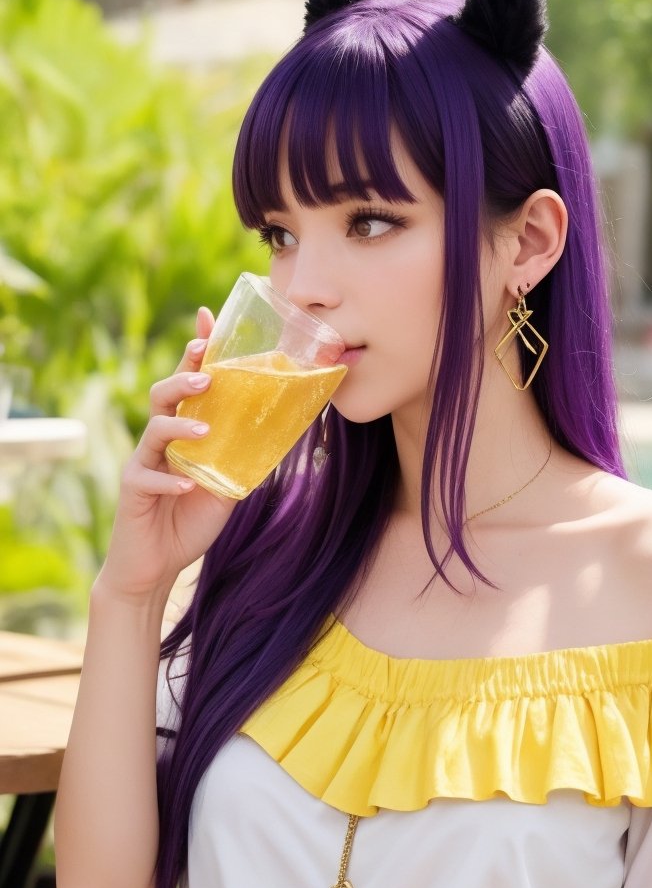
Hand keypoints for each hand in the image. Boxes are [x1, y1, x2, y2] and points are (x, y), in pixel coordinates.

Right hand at [97, 307, 237, 603]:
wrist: (154, 568)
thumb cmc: (188, 522)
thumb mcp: (225, 487)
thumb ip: (241, 460)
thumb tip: (281, 435)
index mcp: (183, 433)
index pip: (187, 383)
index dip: (195, 351)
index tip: (208, 318)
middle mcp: (160, 442)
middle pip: (164, 395)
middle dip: (184, 377)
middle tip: (207, 370)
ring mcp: (144, 463)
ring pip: (154, 429)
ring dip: (180, 424)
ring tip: (204, 426)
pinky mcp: (133, 490)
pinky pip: (147, 477)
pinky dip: (168, 480)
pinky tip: (187, 486)